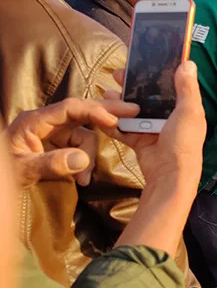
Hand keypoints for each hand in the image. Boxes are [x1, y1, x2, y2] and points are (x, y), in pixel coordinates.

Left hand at [5, 99, 138, 188]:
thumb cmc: (3, 173)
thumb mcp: (23, 170)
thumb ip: (51, 164)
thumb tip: (82, 160)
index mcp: (35, 120)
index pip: (71, 108)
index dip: (94, 111)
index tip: (114, 120)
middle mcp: (48, 122)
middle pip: (83, 111)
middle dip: (107, 112)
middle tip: (133, 112)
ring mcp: (55, 133)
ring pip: (85, 134)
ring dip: (91, 155)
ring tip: (85, 179)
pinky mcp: (59, 144)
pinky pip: (81, 147)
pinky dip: (86, 162)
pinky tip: (82, 179)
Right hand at [110, 61, 206, 257]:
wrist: (169, 176)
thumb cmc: (184, 143)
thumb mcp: (189, 112)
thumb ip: (187, 88)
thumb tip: (188, 62)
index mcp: (184, 108)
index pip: (170, 84)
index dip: (156, 72)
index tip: (140, 59)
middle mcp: (169, 117)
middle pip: (148, 95)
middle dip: (132, 84)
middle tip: (117, 74)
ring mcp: (153, 129)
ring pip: (133, 110)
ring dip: (119, 101)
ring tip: (107, 92)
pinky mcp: (140, 141)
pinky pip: (124, 128)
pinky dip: (114, 122)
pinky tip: (103, 114)